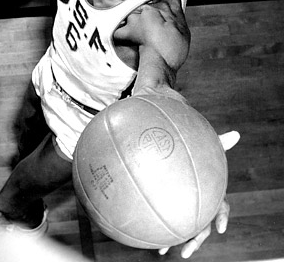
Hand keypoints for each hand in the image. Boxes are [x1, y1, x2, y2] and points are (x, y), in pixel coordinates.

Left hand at [158, 131, 239, 258]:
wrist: (171, 153)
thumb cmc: (193, 152)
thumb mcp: (203, 147)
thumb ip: (217, 143)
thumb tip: (236, 134)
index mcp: (211, 193)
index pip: (221, 208)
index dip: (221, 218)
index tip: (220, 228)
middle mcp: (199, 204)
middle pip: (201, 227)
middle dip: (196, 240)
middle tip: (187, 250)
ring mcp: (184, 209)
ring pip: (183, 230)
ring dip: (175, 242)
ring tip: (164, 251)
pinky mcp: (169, 209)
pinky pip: (165, 223)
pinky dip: (158, 234)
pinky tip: (149, 241)